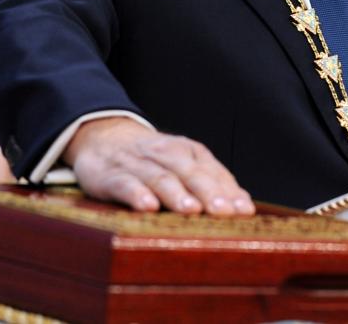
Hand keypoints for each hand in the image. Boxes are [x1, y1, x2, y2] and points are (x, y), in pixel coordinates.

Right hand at [63, 117, 254, 215]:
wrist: (102, 136)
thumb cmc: (151, 159)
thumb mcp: (181, 164)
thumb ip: (210, 182)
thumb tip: (242, 205)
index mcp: (188, 152)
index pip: (213, 172)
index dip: (229, 191)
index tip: (244, 211)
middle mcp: (165, 154)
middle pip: (191, 173)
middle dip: (209, 192)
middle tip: (224, 212)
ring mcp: (137, 164)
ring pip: (161, 177)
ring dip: (177, 194)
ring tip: (192, 210)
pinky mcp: (109, 175)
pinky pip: (125, 184)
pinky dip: (137, 194)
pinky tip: (148, 207)